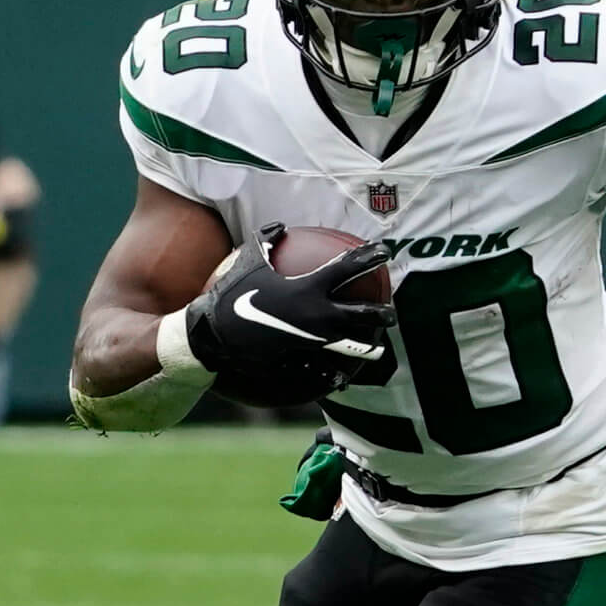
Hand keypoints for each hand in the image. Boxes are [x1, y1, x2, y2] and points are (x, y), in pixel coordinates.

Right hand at [183, 223, 394, 397]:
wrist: (214, 332)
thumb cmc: (230, 292)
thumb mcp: (248, 259)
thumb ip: (268, 240)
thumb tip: (280, 227)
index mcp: (309, 287)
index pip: (348, 268)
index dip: (369, 257)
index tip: (384, 252)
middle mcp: (317, 315)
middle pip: (361, 314)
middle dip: (381, 313)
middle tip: (391, 313)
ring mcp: (311, 341)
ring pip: (349, 347)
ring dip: (367, 349)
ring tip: (378, 351)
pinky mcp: (299, 360)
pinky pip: (322, 368)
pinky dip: (334, 373)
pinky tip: (342, 378)